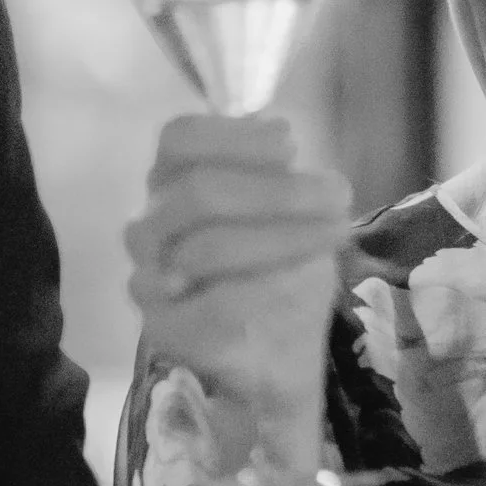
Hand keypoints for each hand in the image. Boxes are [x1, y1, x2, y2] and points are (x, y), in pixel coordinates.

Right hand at [125, 114, 349, 469]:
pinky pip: (216, 306)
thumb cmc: (282, 270)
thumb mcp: (293, 211)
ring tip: (333, 234)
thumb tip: (276, 129)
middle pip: (198, 191)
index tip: (291, 146)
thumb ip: (277, 171)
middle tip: (336, 198)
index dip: (234, 136)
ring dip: (282, 238)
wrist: (280, 356)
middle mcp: (152, 227)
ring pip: (206, 247)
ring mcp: (149, 280)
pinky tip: (303, 285)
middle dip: (276, 192)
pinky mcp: (164, 329)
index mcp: (174, 183)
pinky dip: (269, 292)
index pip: (179, 139)